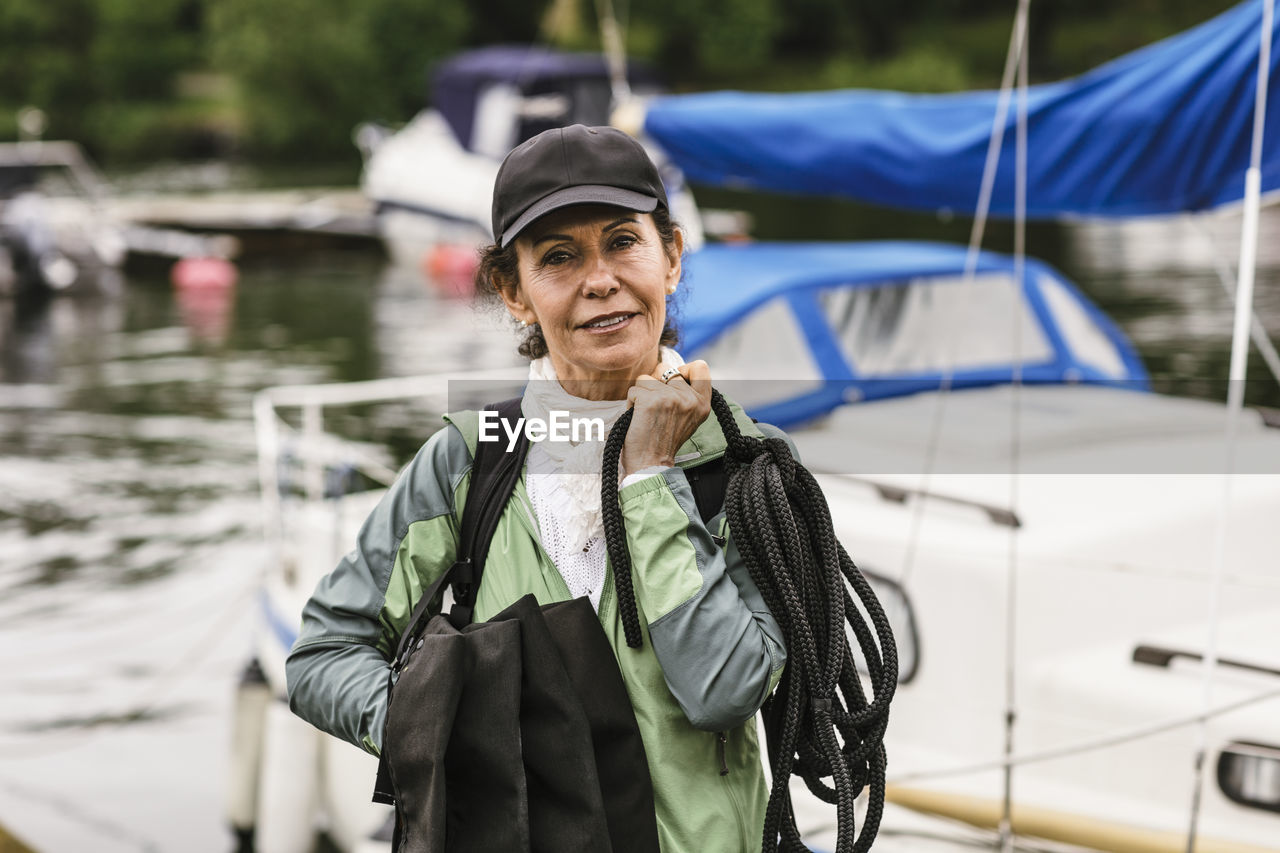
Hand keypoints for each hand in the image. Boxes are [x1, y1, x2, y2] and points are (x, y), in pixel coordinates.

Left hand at [622, 360, 711, 477]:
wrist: (650, 465)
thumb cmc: (663, 443)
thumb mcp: (687, 418)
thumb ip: (685, 395)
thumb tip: (668, 371)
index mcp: (702, 404)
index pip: (701, 368)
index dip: (684, 369)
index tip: (673, 382)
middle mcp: (689, 399)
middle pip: (666, 369)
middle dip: (655, 382)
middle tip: (655, 405)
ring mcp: (670, 398)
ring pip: (646, 378)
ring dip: (641, 394)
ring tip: (646, 415)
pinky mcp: (650, 400)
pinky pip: (633, 389)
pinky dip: (630, 403)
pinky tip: (637, 419)